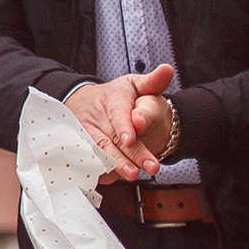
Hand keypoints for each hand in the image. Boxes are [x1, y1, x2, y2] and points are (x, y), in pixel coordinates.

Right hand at [66, 65, 174, 181]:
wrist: (86, 102)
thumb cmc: (117, 96)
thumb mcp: (134, 84)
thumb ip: (153, 82)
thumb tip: (167, 70)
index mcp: (111, 97)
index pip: (118, 112)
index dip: (124, 126)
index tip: (132, 138)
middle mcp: (96, 115)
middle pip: (114, 136)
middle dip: (131, 153)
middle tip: (150, 167)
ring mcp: (86, 131)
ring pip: (100, 149)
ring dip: (115, 164)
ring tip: (132, 174)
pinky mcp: (80, 144)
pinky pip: (88, 157)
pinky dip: (98, 168)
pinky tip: (110, 178)